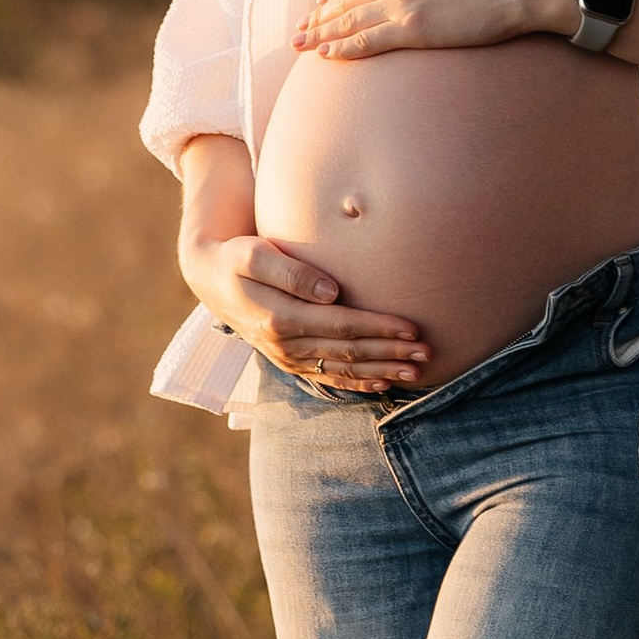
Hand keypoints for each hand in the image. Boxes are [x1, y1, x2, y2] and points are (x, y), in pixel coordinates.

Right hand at [179, 225, 428, 391]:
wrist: (211, 280)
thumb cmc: (236, 257)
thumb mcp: (253, 253)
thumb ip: (291, 271)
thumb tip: (331, 292)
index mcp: (279, 318)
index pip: (341, 326)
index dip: (379, 328)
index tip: (412, 327)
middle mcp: (285, 345)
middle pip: (349, 352)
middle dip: (390, 353)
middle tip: (427, 352)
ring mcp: (287, 358)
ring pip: (343, 369)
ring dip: (382, 371)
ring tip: (417, 370)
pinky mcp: (289, 362)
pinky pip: (328, 377)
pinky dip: (358, 383)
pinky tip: (384, 384)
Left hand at [297, 0, 564, 58]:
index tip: (320, 4)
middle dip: (319, 16)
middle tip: (300, 30)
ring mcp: (402, 2)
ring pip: (350, 20)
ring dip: (322, 34)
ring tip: (301, 45)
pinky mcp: (414, 29)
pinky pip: (368, 40)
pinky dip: (344, 48)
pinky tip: (326, 56)